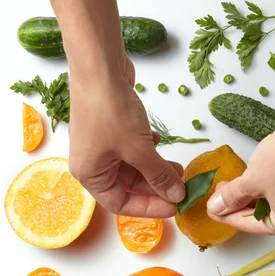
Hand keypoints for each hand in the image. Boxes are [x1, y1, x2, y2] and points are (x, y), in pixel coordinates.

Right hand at [68, 58, 184, 216]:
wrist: (99, 66)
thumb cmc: (111, 111)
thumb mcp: (139, 151)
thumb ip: (159, 176)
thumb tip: (176, 196)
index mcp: (90, 175)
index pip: (121, 204)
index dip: (149, 208)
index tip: (174, 208)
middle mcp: (92, 163)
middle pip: (130, 186)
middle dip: (157, 186)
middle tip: (182, 186)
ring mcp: (101, 145)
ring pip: (134, 167)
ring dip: (157, 168)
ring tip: (179, 167)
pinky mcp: (111, 128)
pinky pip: (133, 149)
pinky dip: (148, 150)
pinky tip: (160, 143)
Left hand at [207, 116, 274, 234]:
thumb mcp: (251, 181)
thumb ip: (232, 197)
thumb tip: (216, 207)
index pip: (253, 226)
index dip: (228, 217)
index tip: (212, 210)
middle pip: (267, 214)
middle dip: (241, 203)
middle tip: (220, 194)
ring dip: (254, 193)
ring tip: (233, 183)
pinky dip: (270, 184)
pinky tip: (254, 174)